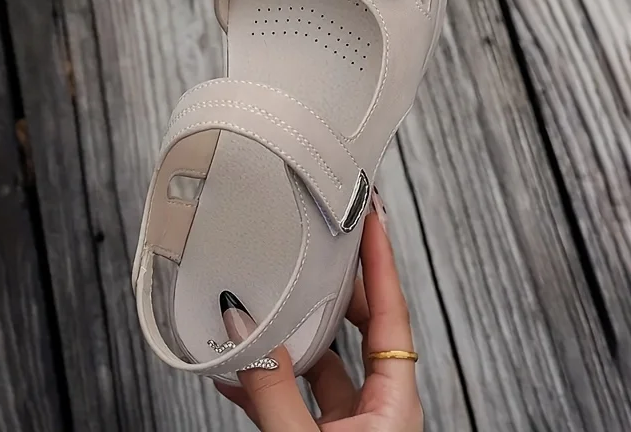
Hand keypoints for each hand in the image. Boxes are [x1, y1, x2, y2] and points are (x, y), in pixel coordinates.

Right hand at [215, 194, 422, 430]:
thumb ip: (273, 389)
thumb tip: (242, 329)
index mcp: (394, 406)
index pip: (392, 315)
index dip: (382, 262)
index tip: (372, 220)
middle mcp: (378, 410)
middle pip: (361, 328)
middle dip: (334, 288)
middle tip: (319, 248)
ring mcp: (351, 426)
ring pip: (324, 362)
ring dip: (291, 337)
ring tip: (263, 306)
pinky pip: (297, 395)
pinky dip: (268, 379)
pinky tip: (238, 369)